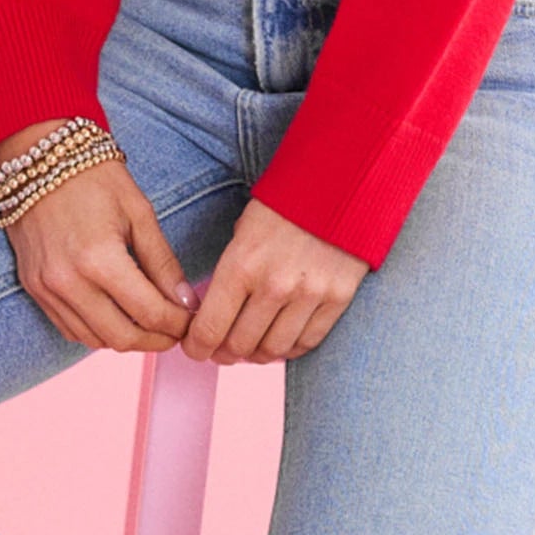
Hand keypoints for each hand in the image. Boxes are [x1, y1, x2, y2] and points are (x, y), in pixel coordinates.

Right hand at [0, 122, 199, 353]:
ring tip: (150, 324)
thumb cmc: (94, 177)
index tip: (193, 321)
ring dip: (128, 339)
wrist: (40, 158)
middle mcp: (69, 282)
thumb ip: (163, 261)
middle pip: (122, 337)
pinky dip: (97, 332)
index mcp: (99, 259)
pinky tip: (117, 317)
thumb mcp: (139, 211)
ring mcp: (47, 289)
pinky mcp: (33, 289)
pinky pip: (70, 330)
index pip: (149, 313)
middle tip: (177, 330)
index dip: (178, 324)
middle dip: (157, 339)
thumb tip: (186, 302)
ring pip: (95, 340)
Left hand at [179, 197, 369, 364]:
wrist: (339, 181)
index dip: (197, 347)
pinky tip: (280, 339)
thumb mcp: (244, 230)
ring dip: (256, 354)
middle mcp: (274, 285)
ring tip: (251, 345)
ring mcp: (309, 295)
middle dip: (224, 352)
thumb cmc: (284, 202)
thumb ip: (230, 273)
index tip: (195, 348)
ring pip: (273, 350)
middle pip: (239, 346)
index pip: (209, 329)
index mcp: (242, 263)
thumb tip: (214, 314)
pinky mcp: (338, 298)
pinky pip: (307, 343)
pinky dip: (289, 348)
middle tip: (221, 348)